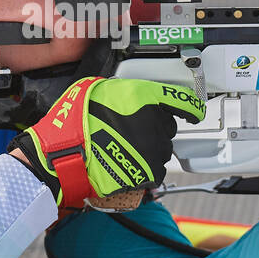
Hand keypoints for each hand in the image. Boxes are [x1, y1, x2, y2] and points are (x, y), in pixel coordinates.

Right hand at [9, 77, 204, 207]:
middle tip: (130, 132)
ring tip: (123, 151)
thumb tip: (117, 85)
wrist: (63, 155)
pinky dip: (145, 171)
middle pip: (168, 127)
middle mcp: (153, 121)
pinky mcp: (147, 172)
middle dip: (154, 129)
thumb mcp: (92, 87)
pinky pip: (155, 172)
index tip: (194, 112)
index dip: (190, 106)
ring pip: (162, 150)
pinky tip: (126, 165)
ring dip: (149, 151)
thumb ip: (116, 88)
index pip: (180, 100)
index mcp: (142, 96)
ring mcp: (152, 148)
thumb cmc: (72, 122)